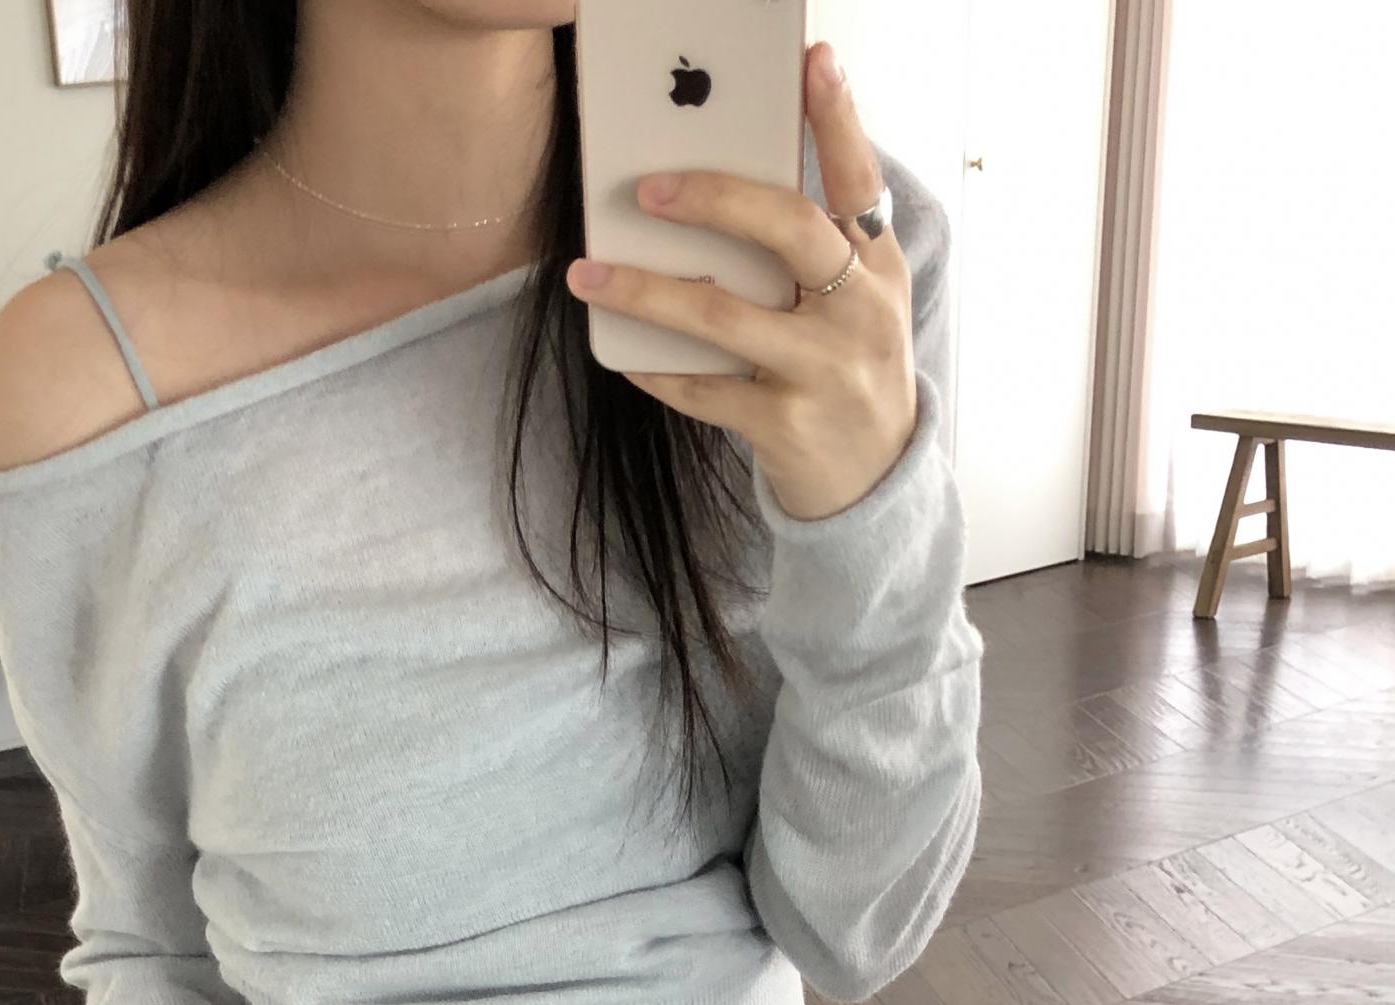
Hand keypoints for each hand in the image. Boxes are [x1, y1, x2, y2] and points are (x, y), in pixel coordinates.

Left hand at [564, 43, 917, 523]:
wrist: (873, 482)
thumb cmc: (849, 371)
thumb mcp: (858, 302)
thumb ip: (815, 249)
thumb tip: (724, 190)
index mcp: (877, 267)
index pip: (860, 179)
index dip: (838, 118)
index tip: (814, 61)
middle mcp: (857, 310)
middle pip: (789, 230)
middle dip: (716, 197)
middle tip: (650, 186)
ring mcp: (821, 370)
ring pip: (724, 316)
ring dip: (647, 292)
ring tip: (588, 274)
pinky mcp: (783, 424)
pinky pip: (703, 389)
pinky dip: (656, 369)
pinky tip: (621, 351)